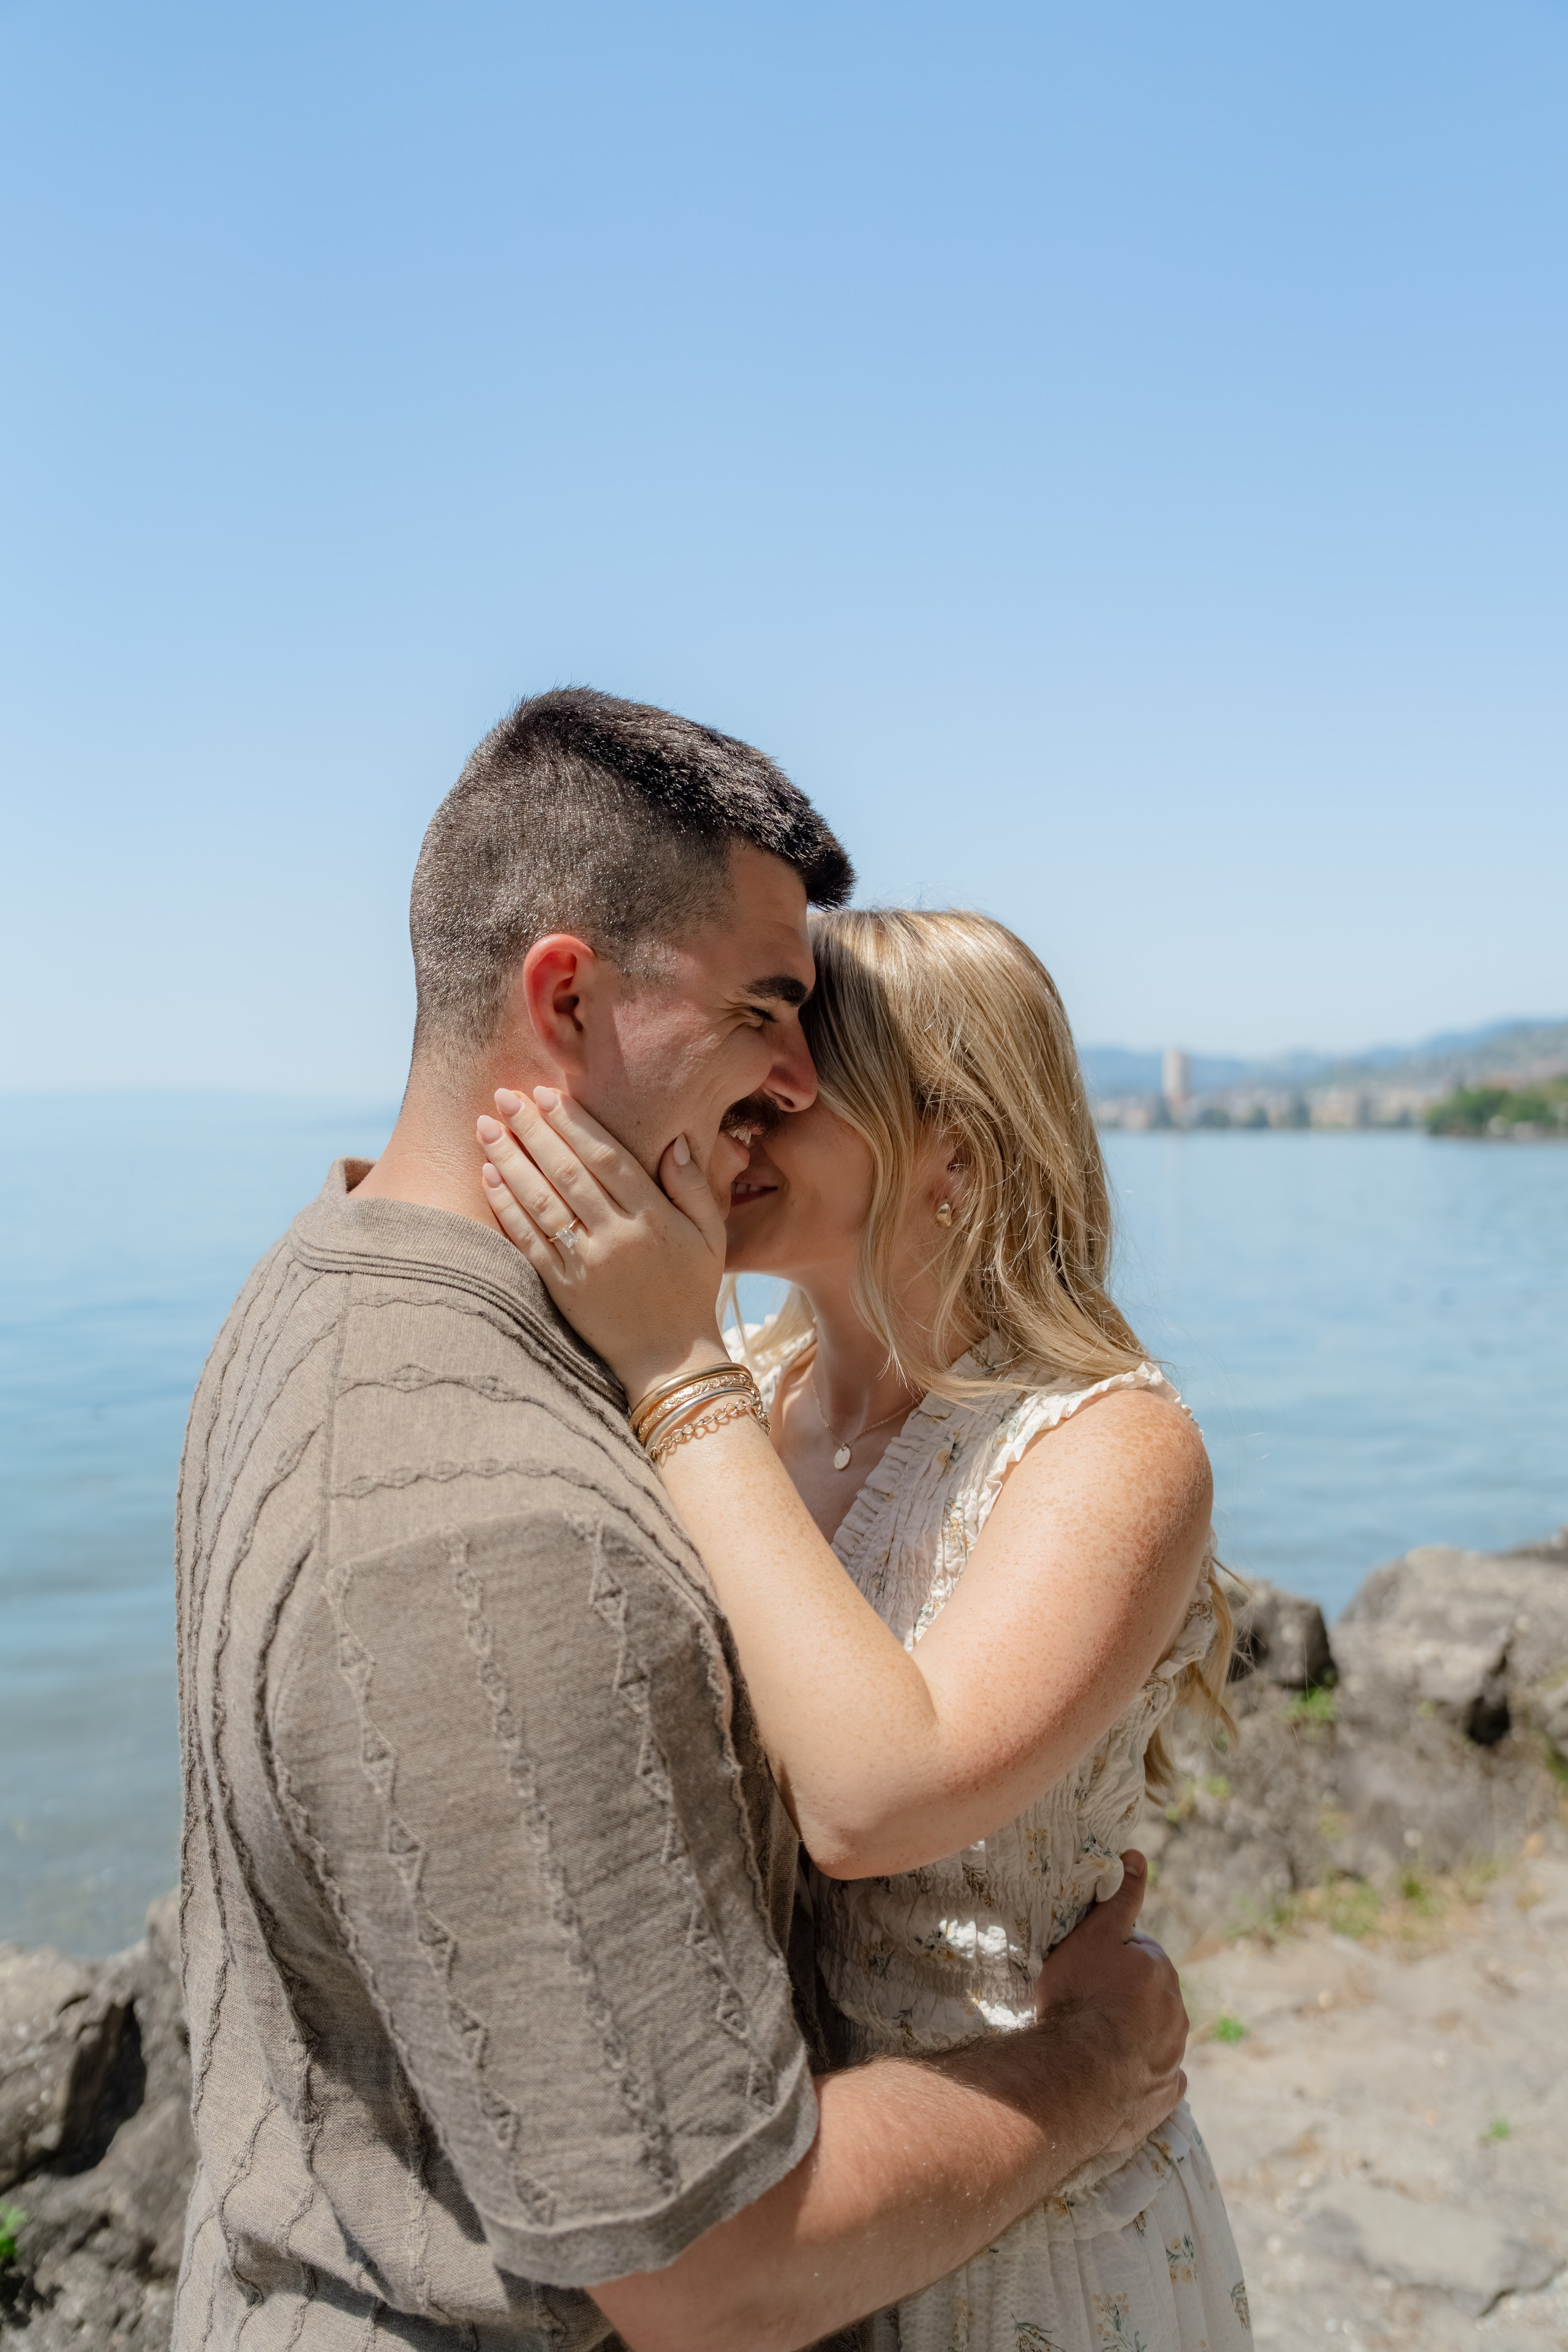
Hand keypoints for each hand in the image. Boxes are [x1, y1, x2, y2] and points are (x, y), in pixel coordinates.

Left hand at [477, 1087, 731, 1401]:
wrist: (670, 1361)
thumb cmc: (692, 1290)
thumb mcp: (711, 1235)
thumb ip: (694, 1186)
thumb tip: (674, 1140)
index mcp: (654, 1219)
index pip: (607, 1159)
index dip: (574, 1123)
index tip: (546, 1094)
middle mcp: (617, 1237)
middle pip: (567, 1172)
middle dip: (532, 1129)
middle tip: (503, 1095)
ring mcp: (586, 1264)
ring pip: (540, 1202)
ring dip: (509, 1161)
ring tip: (484, 1127)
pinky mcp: (562, 1288)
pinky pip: (528, 1241)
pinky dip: (506, 1207)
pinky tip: (489, 1177)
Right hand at [1033, 1851, 1187, 2156]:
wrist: (1077, 2075)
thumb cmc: (1080, 1997)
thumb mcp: (1094, 1937)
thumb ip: (1120, 1898)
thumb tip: (1136, 1856)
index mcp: (1160, 1970)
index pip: (1137, 1953)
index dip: (1108, 1960)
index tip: (1085, 1973)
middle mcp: (1177, 2011)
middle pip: (1149, 1995)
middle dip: (1124, 1997)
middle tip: (1085, 2006)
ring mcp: (1174, 2056)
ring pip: (1154, 2035)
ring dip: (1131, 2035)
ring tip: (1092, 2043)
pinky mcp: (1167, 2094)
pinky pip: (1159, 2079)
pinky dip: (1142, 2075)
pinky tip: (1116, 2077)